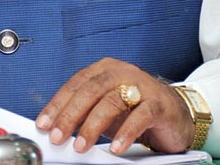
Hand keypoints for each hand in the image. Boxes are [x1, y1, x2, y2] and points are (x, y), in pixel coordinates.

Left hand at [36, 57, 194, 154]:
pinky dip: (126, 133)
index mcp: (104, 70)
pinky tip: (115, 147)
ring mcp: (142, 86)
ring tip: (82, 145)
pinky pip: (140, 116)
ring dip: (93, 125)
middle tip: (58, 136)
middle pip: (90, 90)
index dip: (57, 105)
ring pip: (112, 101)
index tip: (44, 124)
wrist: (175, 113)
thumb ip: (84, 114)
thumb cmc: (136, 109)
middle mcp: (122, 72)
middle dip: (70, 115)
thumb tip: (56, 128)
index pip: (75, 84)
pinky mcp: (159, 103)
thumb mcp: (105, 110)